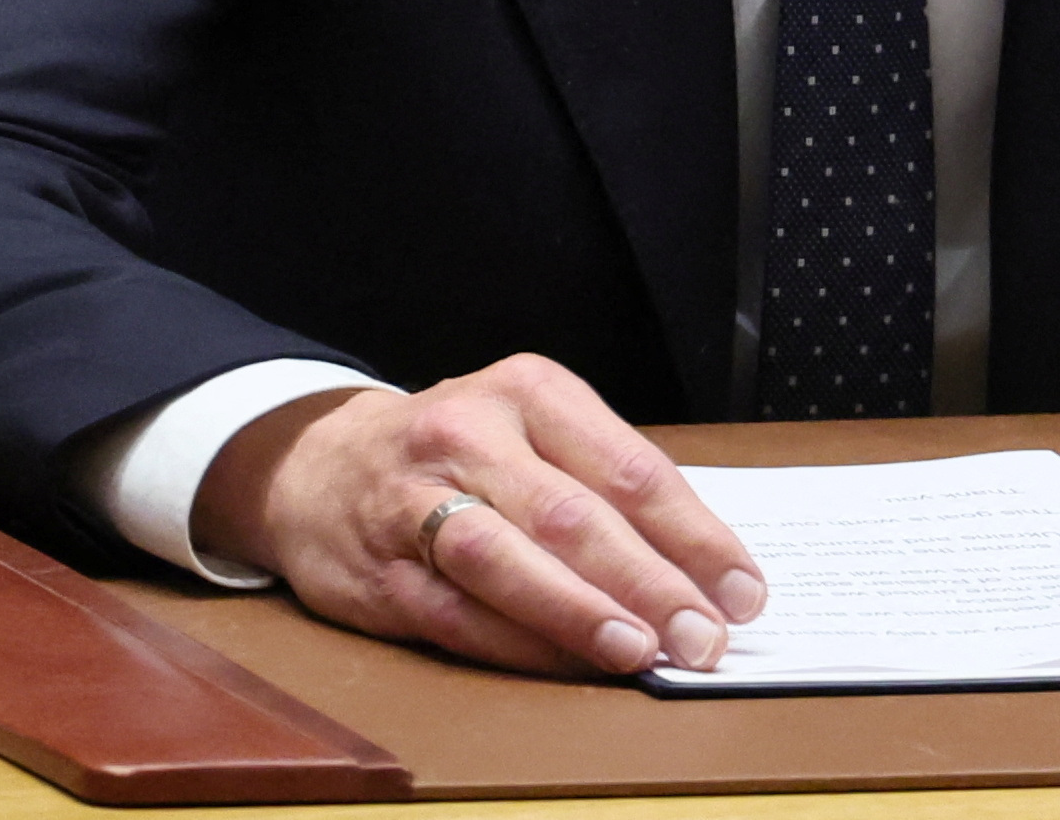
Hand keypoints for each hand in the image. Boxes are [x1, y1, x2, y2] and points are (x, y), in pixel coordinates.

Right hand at [191, 355, 765, 676]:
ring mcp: (417, 503)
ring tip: (640, 652)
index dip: (694, 535)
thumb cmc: (458, 453)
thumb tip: (704, 568)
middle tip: (705, 636)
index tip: (743, 589)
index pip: (631, 467)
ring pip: (507, 562)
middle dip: (650, 583)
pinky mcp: (380, 570)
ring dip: (580, 614)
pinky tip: (569, 666)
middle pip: (573, 516)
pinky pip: (457, 614)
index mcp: (530, 392)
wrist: (316, 464)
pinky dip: (520, 645)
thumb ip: (607, 485)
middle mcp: (471, 436)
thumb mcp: (533, 430)